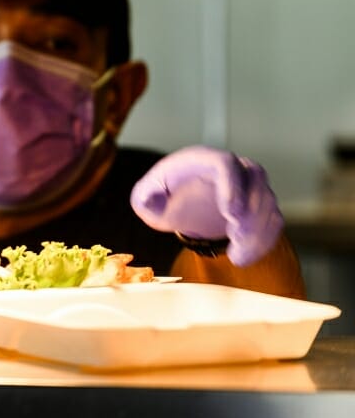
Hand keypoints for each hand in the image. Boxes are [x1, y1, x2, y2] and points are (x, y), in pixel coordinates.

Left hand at [130, 145, 283, 266]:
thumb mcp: (146, 197)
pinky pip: (272, 220)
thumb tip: (150, 200)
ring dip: (257, 230)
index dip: (231, 185)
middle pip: (255, 179)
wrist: (181, 204)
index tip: (230, 213)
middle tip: (237, 236)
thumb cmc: (163, 196)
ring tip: (236, 255)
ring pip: (267, 202)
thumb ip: (144, 198)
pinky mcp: (258, 206)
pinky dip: (263, 240)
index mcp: (202, 160)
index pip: (225, 163)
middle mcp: (232, 168)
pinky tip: (244, 258)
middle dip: (251, 209)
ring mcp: (249, 186)